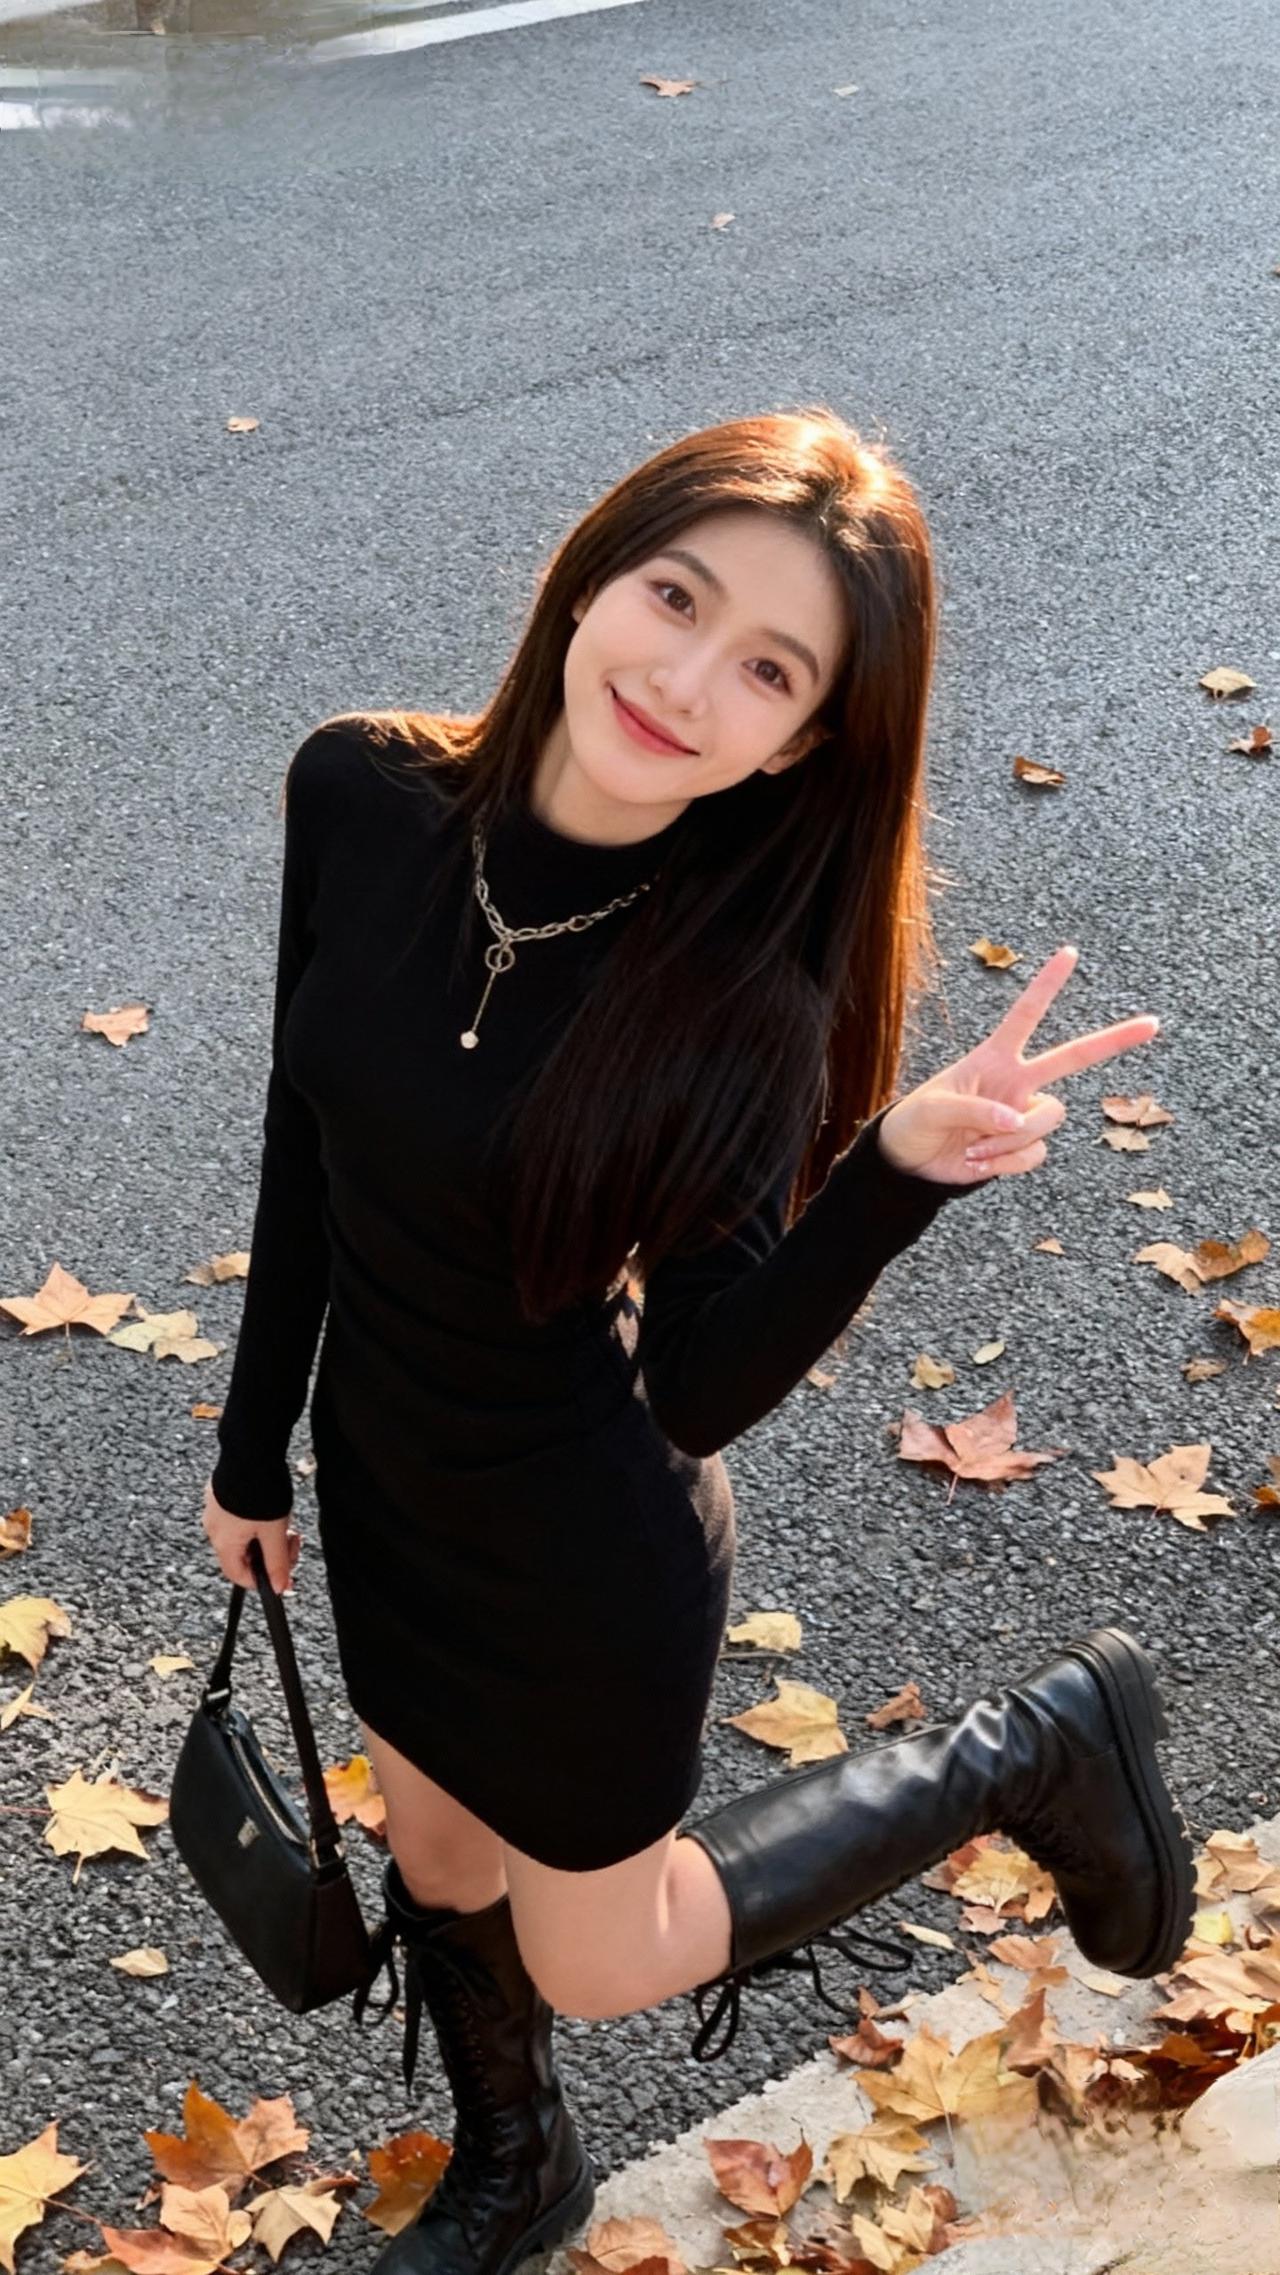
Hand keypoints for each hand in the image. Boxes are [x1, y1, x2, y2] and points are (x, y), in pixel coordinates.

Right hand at [202, 1476, 301, 1593]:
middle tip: (291, 1540)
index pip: (238, 1576)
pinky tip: (271, 1506)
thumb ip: (277, 1563)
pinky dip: (256, 1519)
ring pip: (244, 1535)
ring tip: (284, 1520)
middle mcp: (213, 1528)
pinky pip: (239, 1517)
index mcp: (224, 1543)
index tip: (284, 1574)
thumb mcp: (275, 1532)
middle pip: (243, 1555)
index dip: (262, 1580)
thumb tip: (279, 1589)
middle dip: (270, 1552)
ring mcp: (215, 1510)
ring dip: (266, 1534)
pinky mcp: (220, 1494)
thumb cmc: (261, 1492)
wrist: (251, 1451)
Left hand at [877, 944, 1160, 1184]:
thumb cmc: (917, 1122)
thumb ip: (975, 1109)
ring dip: (1010, 1138)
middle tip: (1153, 1023)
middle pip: (1074, 1057)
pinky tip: (978, 1160)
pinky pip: (1034, 1154)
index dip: (1047, 985)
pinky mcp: (1023, 1148)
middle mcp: (1017, 1082)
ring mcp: (1023, 1115)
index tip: (1069, 953)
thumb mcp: (933, 1108)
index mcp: (994, 1058)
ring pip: (1048, 1119)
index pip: (1026, 1015)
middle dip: (1114, 1040)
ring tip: (972, 1145)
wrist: (912, 1162)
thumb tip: (1014, 1120)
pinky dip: (1006, 1163)